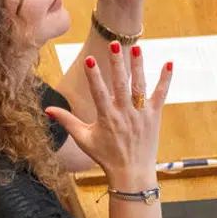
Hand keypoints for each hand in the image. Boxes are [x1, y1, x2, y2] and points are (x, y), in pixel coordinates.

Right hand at [46, 42, 172, 191]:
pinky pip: (161, 94)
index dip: (94, 77)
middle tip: (115, 44)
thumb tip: (47, 109)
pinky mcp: (155, 116)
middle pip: (121, 85)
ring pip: (140, 86)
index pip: (99, 93)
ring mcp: (142, 114)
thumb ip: (67, 121)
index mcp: (107, 118)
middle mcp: (125, 114)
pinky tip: (169, 63)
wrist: (132, 173)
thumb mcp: (84, 139)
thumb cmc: (105, 156)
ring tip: (137, 47)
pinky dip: (166, 79)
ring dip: (139, 66)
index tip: (90, 60)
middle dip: (117, 64)